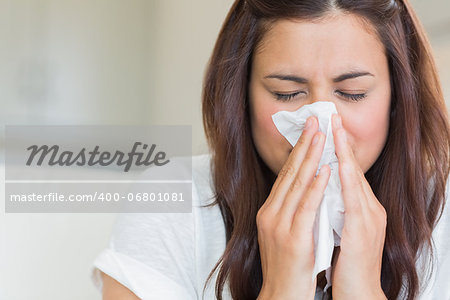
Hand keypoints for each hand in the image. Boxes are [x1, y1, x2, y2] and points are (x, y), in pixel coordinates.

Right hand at [256, 116, 330, 299]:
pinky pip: (306, 206)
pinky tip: (324, 168)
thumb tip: (303, 189)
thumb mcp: (283, 232)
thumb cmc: (287, 266)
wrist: (281, 294)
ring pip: (297, 184)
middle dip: (304, 145)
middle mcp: (271, 213)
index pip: (285, 175)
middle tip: (315, 121)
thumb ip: (289, 210)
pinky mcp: (293, 236)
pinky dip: (316, 185)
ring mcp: (280, 224)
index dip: (298, 151)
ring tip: (321, 135)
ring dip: (310, 157)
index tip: (308, 132)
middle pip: (289, 173)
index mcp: (269, 211)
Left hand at [330, 114, 386, 299]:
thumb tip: (320, 190)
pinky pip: (352, 198)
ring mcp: (368, 217)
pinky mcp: (362, 229)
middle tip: (332, 117)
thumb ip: (334, 208)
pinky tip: (336, 164)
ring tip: (335, 129)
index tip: (328, 128)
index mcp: (361, 208)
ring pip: (354, 177)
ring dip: (343, 152)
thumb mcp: (340, 229)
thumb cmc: (346, 263)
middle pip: (353, 168)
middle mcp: (368, 208)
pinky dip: (344, 179)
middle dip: (341, 141)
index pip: (348, 172)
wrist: (359, 293)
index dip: (338, 150)